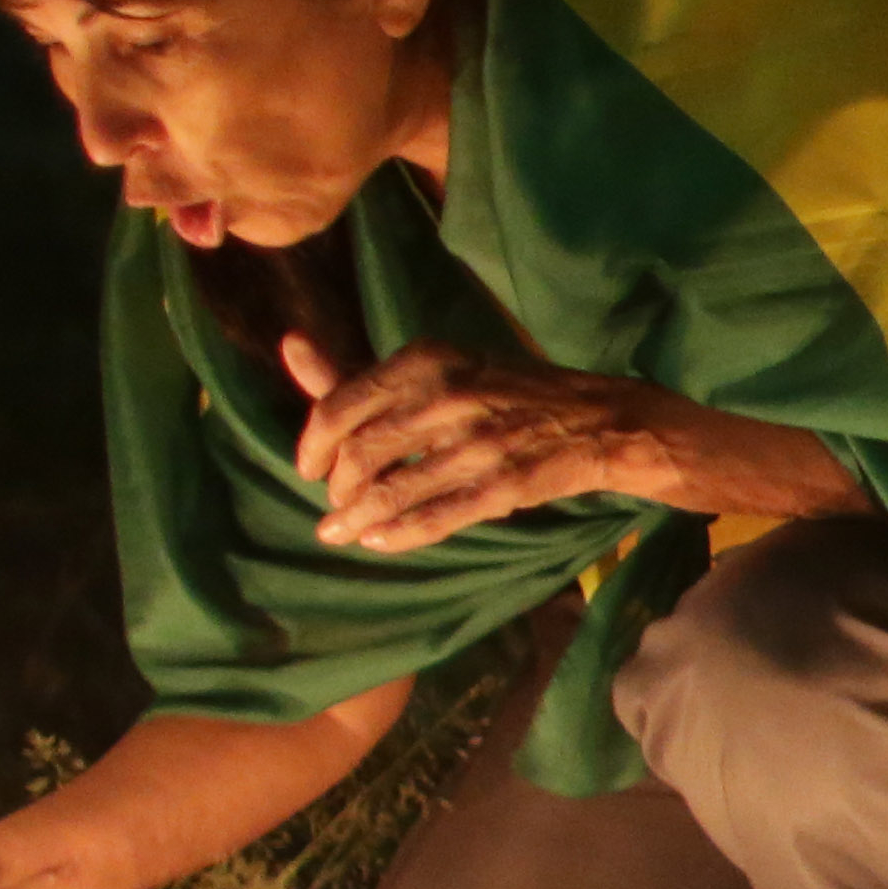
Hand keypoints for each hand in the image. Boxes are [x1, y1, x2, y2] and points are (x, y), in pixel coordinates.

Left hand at [289, 335, 668, 551]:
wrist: (597, 419)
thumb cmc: (504, 392)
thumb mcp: (436, 368)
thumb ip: (361, 371)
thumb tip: (289, 347)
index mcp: (426, 360)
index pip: (341, 406)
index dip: (312, 444)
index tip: (309, 467)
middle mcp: (447, 396)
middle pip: (359, 454)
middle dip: (336, 487)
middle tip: (335, 501)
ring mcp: (477, 444)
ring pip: (391, 491)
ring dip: (355, 519)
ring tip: (338, 533)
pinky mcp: (501, 486)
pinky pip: (433, 518)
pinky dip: (397, 535)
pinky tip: (378, 542)